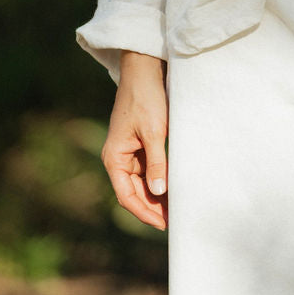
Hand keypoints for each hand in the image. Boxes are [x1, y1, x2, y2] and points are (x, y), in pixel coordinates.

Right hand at [101, 51, 168, 231]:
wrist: (145, 70)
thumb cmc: (146, 99)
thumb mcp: (154, 132)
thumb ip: (156, 163)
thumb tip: (159, 192)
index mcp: (114, 158)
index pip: (127, 196)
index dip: (144, 212)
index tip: (164, 224)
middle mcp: (119, 158)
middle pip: (135, 192)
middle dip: (153, 207)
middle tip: (176, 219)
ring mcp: (130, 151)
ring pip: (143, 182)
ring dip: (158, 195)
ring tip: (179, 207)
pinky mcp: (141, 143)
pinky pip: (150, 168)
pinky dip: (161, 178)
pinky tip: (176, 186)